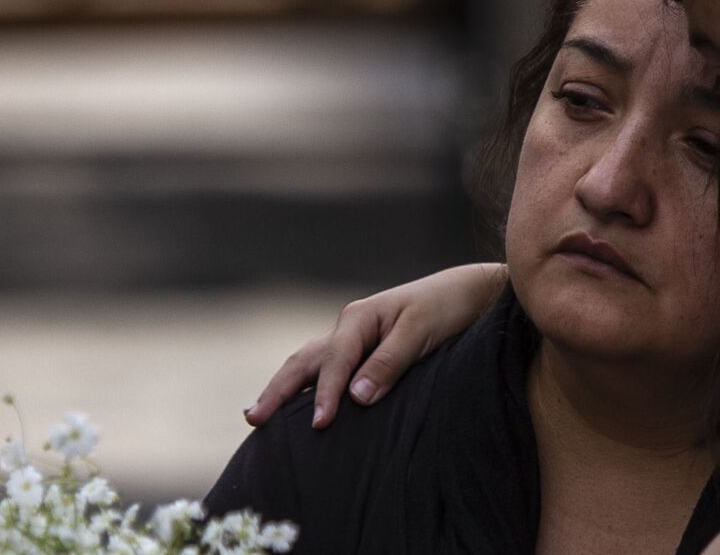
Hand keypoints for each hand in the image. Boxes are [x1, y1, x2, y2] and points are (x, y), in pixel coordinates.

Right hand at [243, 262, 506, 428]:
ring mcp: (352, 339)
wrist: (467, 294)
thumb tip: (356, 397)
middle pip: (304, 361)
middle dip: (277, 390)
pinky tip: (297, 406)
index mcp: (358, 318)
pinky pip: (325, 370)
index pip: (334, 362)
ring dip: (283, 388)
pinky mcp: (362, 351)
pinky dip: (307, 388)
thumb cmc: (445, 309)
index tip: (319, 424)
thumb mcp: (420, 332)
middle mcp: (348, 327)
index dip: (326, 395)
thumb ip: (389, 363)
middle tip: (253, 419)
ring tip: (258, 415)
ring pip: (308, 364)